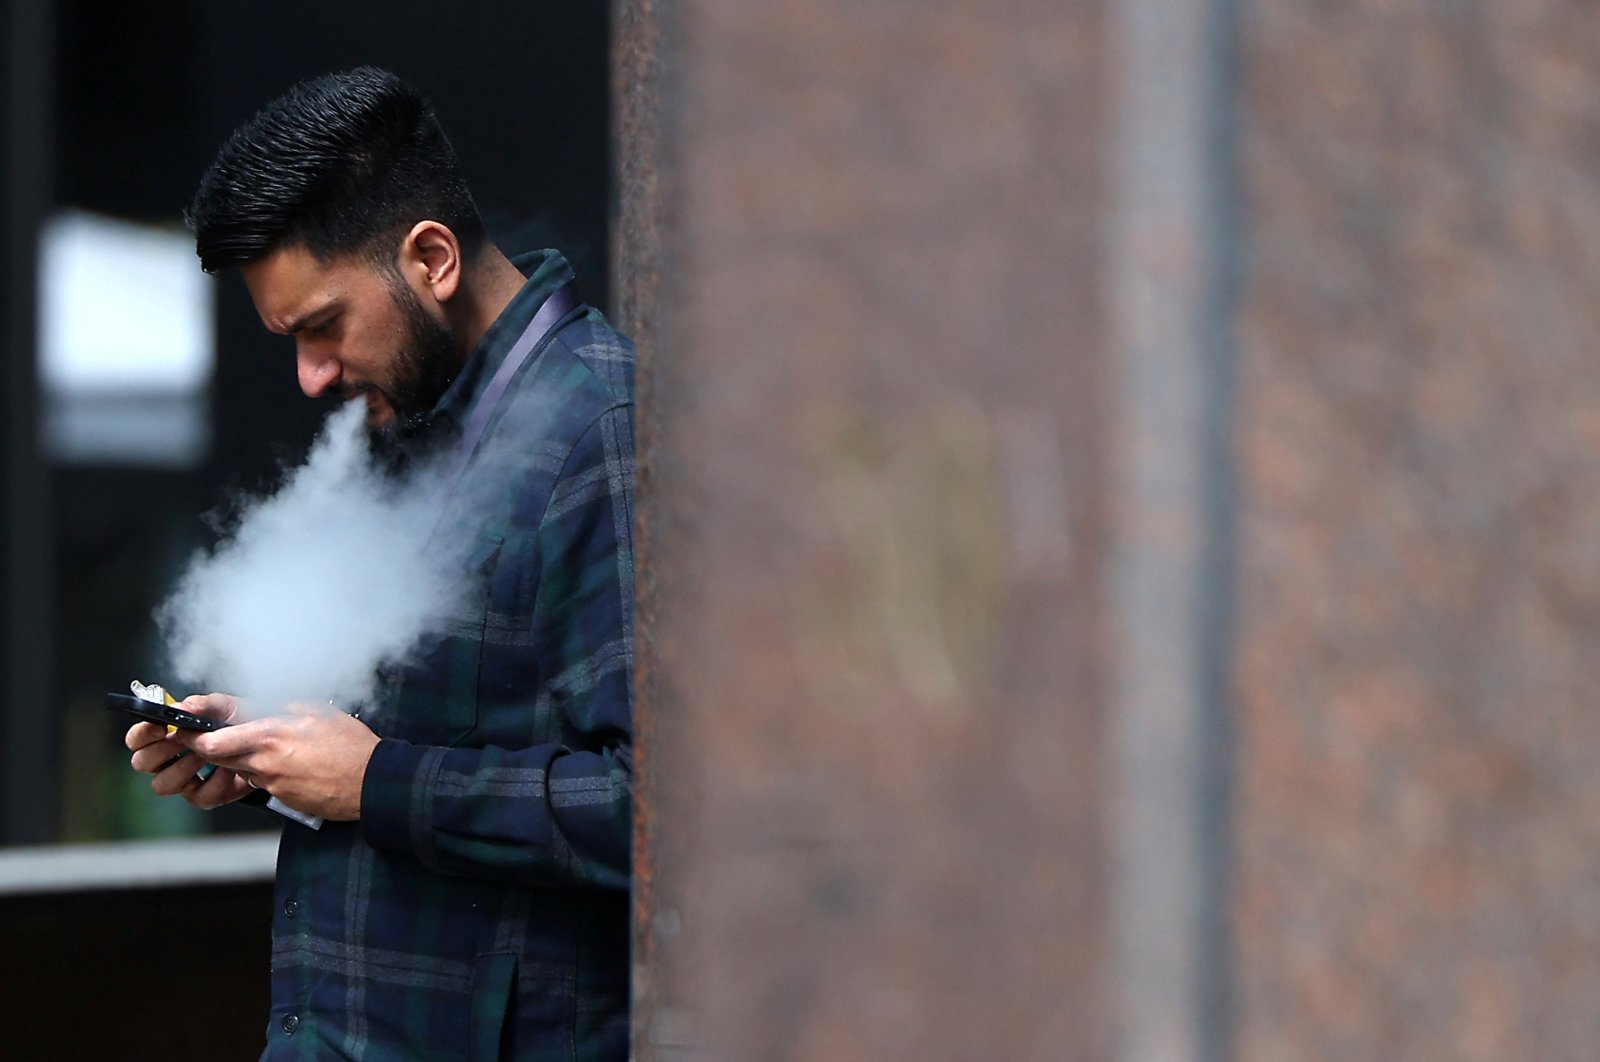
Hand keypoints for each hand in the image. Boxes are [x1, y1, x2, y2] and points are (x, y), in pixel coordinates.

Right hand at [124, 694, 251, 809]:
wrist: (270, 745)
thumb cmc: (242, 724)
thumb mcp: (225, 707)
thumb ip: (201, 705)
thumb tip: (179, 707)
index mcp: (165, 736)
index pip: (136, 739)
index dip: (143, 733)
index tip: (161, 726)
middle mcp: (168, 761)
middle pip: (141, 762)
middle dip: (163, 749)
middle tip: (184, 739)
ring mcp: (184, 781)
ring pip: (163, 784)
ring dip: (185, 766)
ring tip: (208, 753)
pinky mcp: (203, 797)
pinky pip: (198, 796)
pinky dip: (216, 781)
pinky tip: (228, 767)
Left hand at [169, 694, 379, 821]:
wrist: (372, 783)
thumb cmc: (352, 747)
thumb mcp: (320, 713)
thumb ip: (289, 709)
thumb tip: (275, 707)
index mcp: (270, 736)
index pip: (215, 742)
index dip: (194, 738)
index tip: (185, 731)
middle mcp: (265, 763)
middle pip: (220, 759)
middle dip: (213, 748)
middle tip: (213, 738)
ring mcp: (273, 784)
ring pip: (243, 771)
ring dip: (246, 761)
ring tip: (273, 750)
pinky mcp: (283, 799)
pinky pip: (265, 784)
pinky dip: (270, 775)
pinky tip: (293, 767)